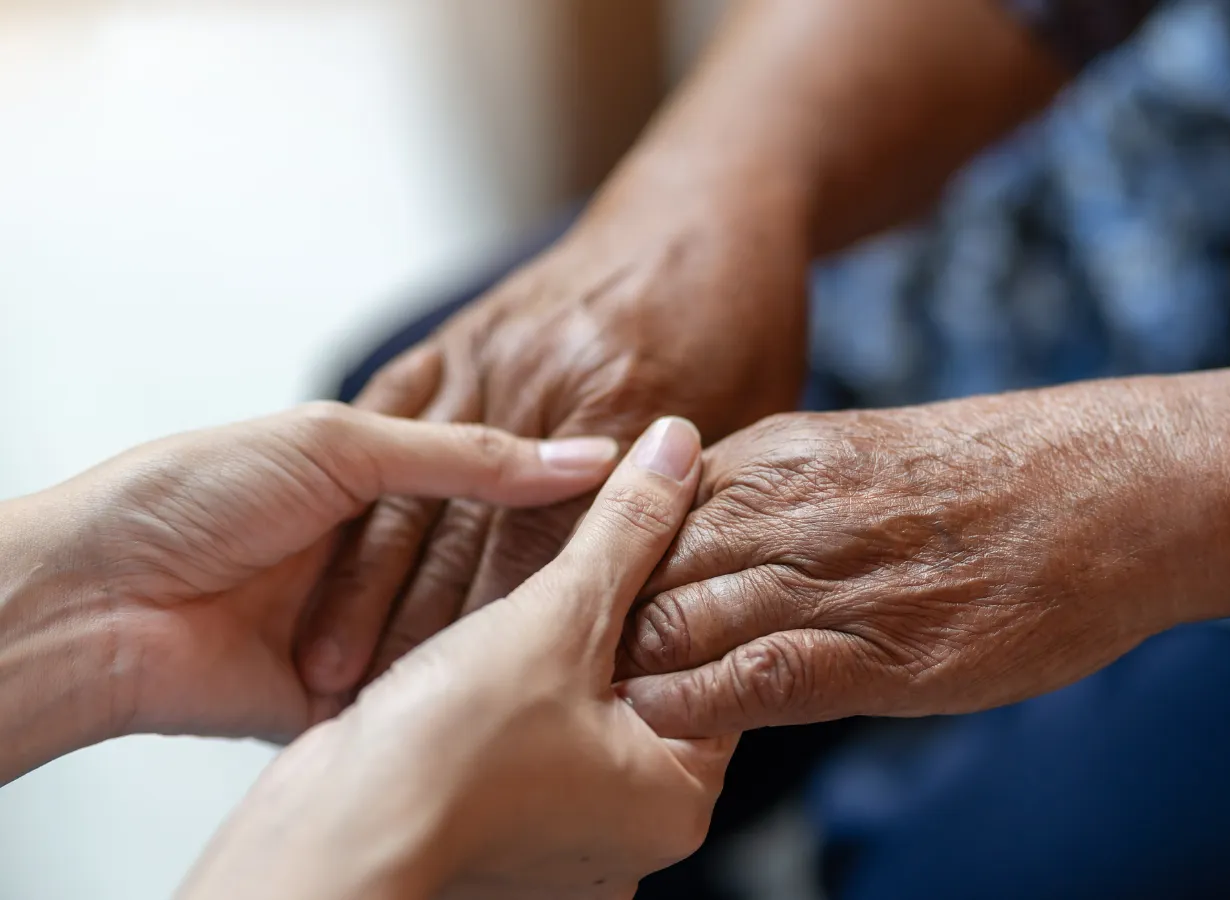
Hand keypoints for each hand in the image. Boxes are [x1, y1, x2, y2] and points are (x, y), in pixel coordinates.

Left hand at [2, 401, 615, 758]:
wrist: (94, 603)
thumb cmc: (187, 496)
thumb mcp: (337, 445)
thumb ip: (466, 456)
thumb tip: (580, 457)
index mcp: (369, 471)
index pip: (490, 475)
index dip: (557, 483)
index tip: (631, 488)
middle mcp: (372, 548)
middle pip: (485, 556)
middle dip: (544, 563)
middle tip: (632, 568)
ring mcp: (363, 623)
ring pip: (462, 627)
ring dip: (505, 626)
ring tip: (593, 623)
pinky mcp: (346, 695)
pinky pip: (423, 692)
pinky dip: (459, 685)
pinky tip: (522, 674)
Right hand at [183, 417, 734, 899]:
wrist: (327, 840)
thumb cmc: (447, 756)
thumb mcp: (557, 617)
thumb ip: (625, 530)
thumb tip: (677, 449)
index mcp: (678, 799)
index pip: (714, 668)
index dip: (682, 588)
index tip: (657, 530)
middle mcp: (630, 834)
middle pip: (645, 689)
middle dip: (613, 621)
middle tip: (593, 553)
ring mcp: (562, 844)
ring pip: (578, 712)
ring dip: (556, 652)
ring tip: (534, 595)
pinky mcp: (495, 833)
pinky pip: (524, 743)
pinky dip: (511, 695)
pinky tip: (485, 650)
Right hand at [297, 195, 810, 706]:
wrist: (703, 209)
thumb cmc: (739, 325)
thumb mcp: (745, 423)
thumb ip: (694, 508)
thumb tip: (670, 615)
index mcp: (618, 408)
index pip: (550, 550)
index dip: (504, 645)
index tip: (468, 723)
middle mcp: (546, 383)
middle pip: (471, 532)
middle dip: (421, 636)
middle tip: (373, 721)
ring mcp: (493, 356)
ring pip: (416, 488)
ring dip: (365, 589)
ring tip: (325, 676)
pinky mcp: (454, 340)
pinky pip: (388, 429)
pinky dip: (359, 497)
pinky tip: (324, 564)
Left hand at [618, 390, 1198, 735]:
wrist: (1114, 488)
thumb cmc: (999, 477)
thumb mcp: (864, 455)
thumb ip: (780, 495)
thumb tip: (714, 547)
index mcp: (775, 455)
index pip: (638, 513)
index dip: (593, 568)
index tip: (564, 612)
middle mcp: (784, 507)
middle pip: (638, 568)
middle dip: (589, 625)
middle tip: (543, 678)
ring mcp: (830, 576)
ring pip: (679, 618)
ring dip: (626, 670)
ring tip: (578, 717)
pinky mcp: (880, 647)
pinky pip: (756, 674)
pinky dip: (698, 703)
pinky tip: (664, 725)